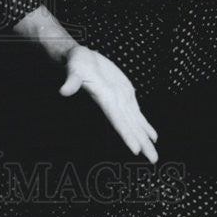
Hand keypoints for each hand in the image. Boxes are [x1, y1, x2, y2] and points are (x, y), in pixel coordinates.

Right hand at [60, 41, 158, 162]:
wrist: (82, 57)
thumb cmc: (76, 62)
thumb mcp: (74, 68)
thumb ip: (71, 80)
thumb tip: (63, 91)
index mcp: (104, 98)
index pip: (116, 120)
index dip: (126, 134)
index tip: (136, 150)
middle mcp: (114, 103)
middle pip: (129, 126)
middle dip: (141, 143)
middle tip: (153, 160)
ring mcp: (121, 100)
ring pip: (135, 123)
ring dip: (144, 138)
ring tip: (153, 155)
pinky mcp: (125, 93)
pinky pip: (136, 113)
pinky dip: (144, 125)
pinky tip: (152, 136)